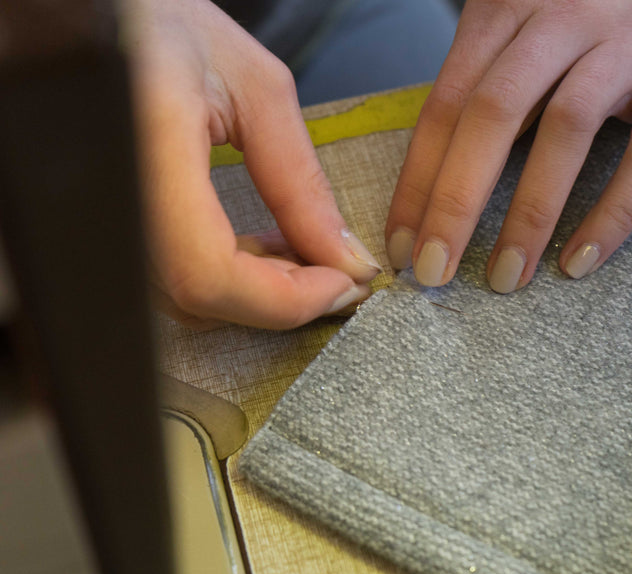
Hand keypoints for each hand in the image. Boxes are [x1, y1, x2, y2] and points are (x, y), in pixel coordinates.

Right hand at [125, 0, 379, 328]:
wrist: (100, 15)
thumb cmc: (161, 25)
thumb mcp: (256, 89)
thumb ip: (301, 183)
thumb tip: (344, 258)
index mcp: (143, 148)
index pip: (206, 271)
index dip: (282, 298)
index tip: (341, 283)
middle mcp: (107, 193)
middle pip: (196, 298)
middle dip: (280, 296)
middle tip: (335, 270)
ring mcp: (98, 216)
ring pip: (181, 300)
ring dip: (255, 289)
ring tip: (298, 246)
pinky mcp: (107, 223)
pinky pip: (165, 279)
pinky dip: (225, 275)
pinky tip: (259, 244)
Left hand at [385, 0, 631, 292]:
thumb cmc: (589, 3)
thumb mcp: (524, 19)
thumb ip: (488, 79)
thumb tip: (441, 177)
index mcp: (506, 6)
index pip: (446, 102)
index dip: (418, 178)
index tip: (400, 241)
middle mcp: (561, 19)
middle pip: (493, 113)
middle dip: (455, 203)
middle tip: (433, 271)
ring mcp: (624, 46)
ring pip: (566, 130)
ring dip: (529, 213)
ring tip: (506, 276)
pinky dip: (614, 212)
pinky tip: (580, 259)